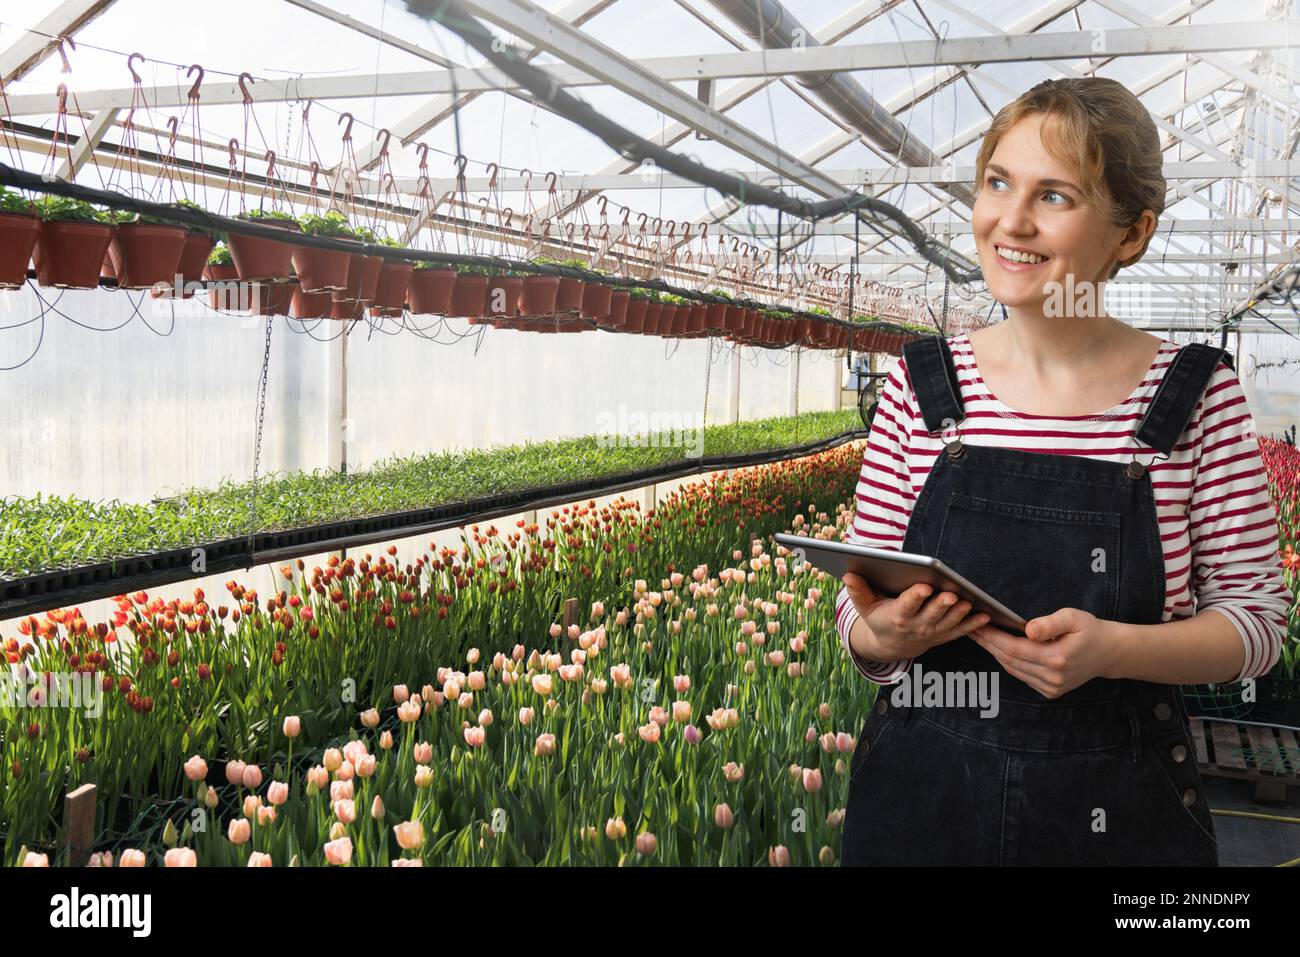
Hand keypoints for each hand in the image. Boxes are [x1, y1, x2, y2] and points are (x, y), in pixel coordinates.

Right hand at [843, 572, 990, 660]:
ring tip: (968, 603)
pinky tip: (985, 615)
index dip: (915, 597)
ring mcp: (933, 632)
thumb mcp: (865, 607)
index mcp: (898, 616)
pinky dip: (973, 624)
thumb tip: (847, 575)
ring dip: (960, 614)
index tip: (923, 586)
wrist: (892, 645)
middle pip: (932, 614)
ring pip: (949, 622)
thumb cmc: (879, 619)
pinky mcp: (945, 635)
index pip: (908, 605)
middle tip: (951, 595)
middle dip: (941, 605)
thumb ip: (858, 591)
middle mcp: (917, 625)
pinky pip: (961, 631)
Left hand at [968, 607, 1120, 698]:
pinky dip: (1008, 662)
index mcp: (1057, 658)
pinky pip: (1022, 675)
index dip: (992, 637)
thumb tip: (1028, 630)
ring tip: (980, 636)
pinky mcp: (1050, 691)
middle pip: (1009, 660)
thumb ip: (1050, 624)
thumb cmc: (1090, 630)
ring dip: (994, 653)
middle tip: (970, 628)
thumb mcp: (1073, 618)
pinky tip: (998, 649)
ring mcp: (1051, 687)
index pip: (1014, 648)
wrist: (1109, 653)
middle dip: (988, 643)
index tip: (977, 624)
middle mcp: (1053, 677)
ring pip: (1013, 669)